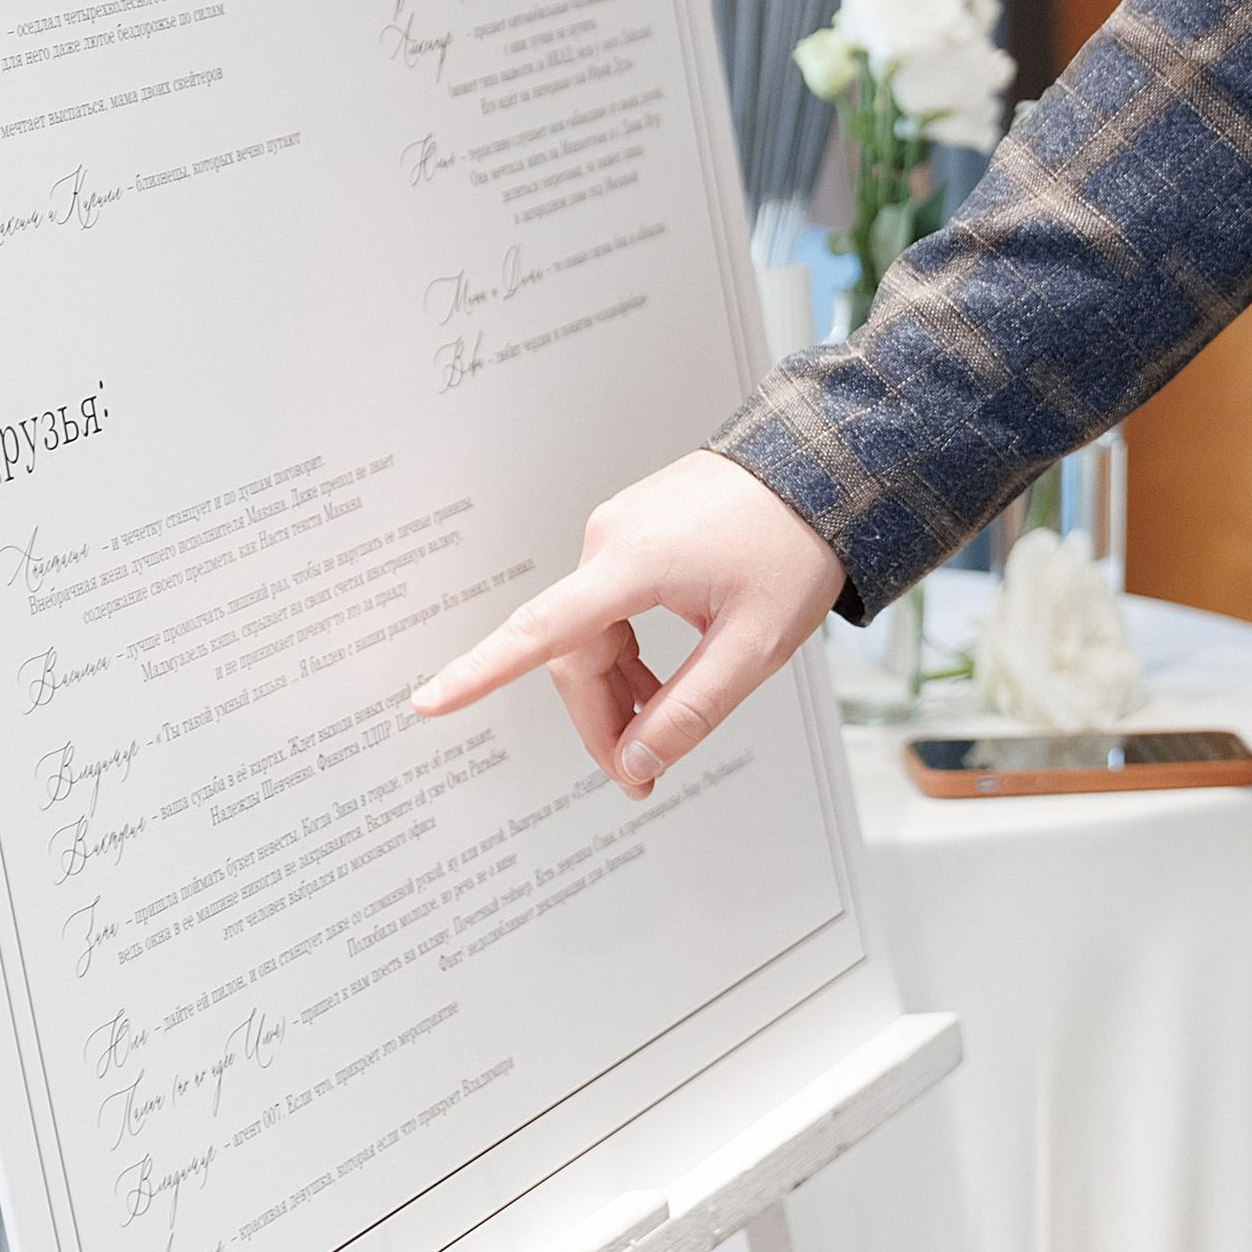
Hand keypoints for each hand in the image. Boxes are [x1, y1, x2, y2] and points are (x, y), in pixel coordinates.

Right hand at [410, 451, 845, 799]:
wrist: (822, 470)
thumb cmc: (792, 548)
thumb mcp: (753, 646)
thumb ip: (690, 711)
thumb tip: (636, 764)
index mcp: (631, 562)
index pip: (541, 630)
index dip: (481, 672)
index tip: (429, 700)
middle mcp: (610, 539)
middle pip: (575, 653)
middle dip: (602, 722)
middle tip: (641, 781)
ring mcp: (621, 530)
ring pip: (591, 634)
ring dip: (616, 691)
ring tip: (658, 738)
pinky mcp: (637, 531)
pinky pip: (610, 608)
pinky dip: (625, 655)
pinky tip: (659, 685)